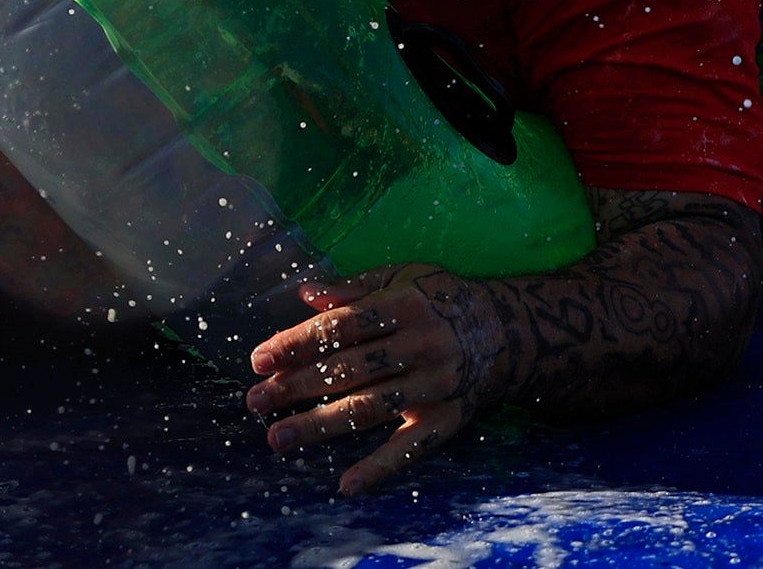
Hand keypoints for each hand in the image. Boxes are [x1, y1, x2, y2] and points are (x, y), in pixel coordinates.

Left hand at [246, 264, 495, 496]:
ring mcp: (434, 386)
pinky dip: (380, 469)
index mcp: (404, 305)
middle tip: (254, 401)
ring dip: (320, 426)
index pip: (341, 327)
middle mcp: (420, 345)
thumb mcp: (401, 278)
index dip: (297, 343)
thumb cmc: (440, 299)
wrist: (507, 331)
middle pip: (348, 370)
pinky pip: (411, 448)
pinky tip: (346, 485)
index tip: (259, 360)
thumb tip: (305, 293)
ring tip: (278, 438)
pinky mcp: (447, 420)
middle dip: (296, 386)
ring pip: (369, 409)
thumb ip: (352, 288)